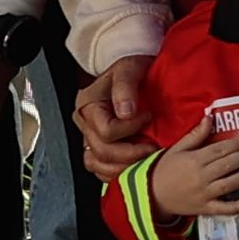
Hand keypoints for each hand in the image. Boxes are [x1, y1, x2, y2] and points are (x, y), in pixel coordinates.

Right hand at [74, 56, 157, 178]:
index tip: (149, 117)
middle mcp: (85, 123)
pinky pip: (100, 168)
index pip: (106, 131)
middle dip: (131, 154)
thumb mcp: (130, 68)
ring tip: (145, 158)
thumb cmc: (132, 67)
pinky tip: (135, 165)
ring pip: (98, 165)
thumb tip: (126, 112)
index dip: (130, 129)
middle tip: (153, 147)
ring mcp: (89, 136)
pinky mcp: (98, 146)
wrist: (133, 70)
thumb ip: (125, 87)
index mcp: (87, 105)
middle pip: (101, 152)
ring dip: (124, 167)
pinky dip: (117, 171)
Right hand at [142, 116, 238, 224]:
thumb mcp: (177, 149)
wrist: (152, 195)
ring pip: (229, 184)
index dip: (237, 144)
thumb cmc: (165, 169)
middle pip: (228, 165)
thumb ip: (196, 135)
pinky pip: (222, 208)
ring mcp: (204, 193)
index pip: (220, 150)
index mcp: (195, 160)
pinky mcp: (204, 208)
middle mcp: (201, 176)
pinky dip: (236, 207)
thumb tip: (210, 117)